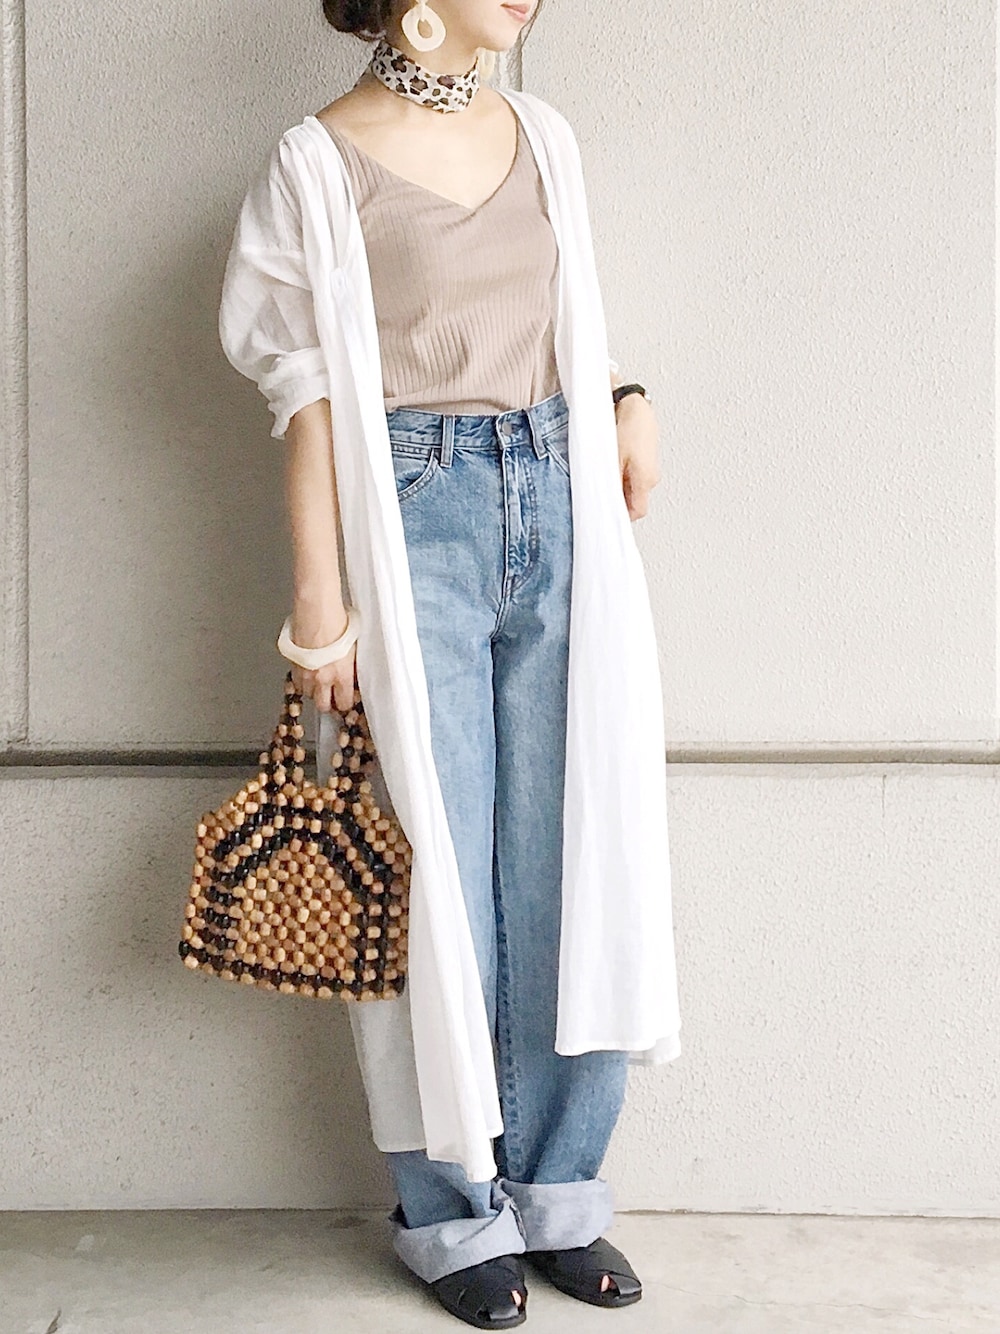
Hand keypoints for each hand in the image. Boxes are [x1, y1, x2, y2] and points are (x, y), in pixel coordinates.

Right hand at [288, 606, 357, 714]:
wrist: (315, 608)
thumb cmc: (338, 620)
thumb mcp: (355, 645)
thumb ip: (352, 665)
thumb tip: (353, 673)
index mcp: (342, 675)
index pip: (344, 703)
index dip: (345, 704)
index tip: (346, 700)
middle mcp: (323, 678)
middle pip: (323, 706)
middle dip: (328, 703)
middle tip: (331, 696)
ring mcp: (305, 673)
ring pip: (308, 694)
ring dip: (313, 691)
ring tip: (319, 681)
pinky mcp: (292, 664)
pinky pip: (296, 681)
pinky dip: (301, 679)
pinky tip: (307, 670)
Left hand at [614, 393, 660, 520]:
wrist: (633, 404)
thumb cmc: (626, 427)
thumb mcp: (612, 459)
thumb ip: (610, 485)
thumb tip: (604, 503)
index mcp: (646, 480)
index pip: (637, 513)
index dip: (621, 517)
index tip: (606, 514)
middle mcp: (652, 477)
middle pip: (634, 501)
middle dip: (617, 500)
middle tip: (600, 493)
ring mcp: (650, 468)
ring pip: (633, 488)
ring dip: (618, 486)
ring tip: (605, 474)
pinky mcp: (646, 460)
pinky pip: (634, 476)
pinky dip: (622, 475)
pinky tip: (612, 464)